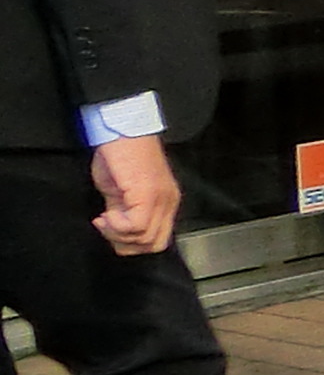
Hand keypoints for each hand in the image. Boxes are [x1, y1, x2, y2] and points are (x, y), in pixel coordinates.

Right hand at [88, 133, 175, 256]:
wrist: (121, 131)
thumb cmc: (120, 155)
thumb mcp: (121, 192)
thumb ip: (124, 212)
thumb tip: (117, 230)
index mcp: (165, 202)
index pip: (157, 240)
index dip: (131, 243)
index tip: (110, 230)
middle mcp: (168, 202)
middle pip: (153, 244)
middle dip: (124, 243)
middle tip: (106, 228)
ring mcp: (160, 199)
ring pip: (144, 238)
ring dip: (117, 234)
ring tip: (104, 219)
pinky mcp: (147, 194)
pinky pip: (136, 226)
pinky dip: (117, 227)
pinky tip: (106, 215)